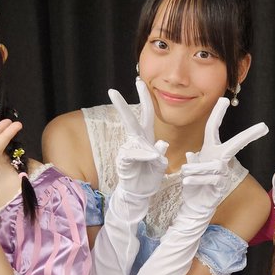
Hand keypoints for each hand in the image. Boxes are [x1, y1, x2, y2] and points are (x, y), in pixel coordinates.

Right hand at [108, 79, 169, 197]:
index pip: (146, 114)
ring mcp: (128, 151)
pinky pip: (133, 155)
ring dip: (147, 150)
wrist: (139, 193)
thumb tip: (162, 143)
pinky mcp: (124, 162)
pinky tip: (150, 159)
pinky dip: (143, 156)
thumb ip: (160, 153)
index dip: (144, 98)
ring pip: (136, 142)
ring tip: (155, 160)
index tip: (139, 82)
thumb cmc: (149, 176)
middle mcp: (136, 141)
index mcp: (146, 137)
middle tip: (111, 91)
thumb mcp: (160, 163)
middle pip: (129, 120)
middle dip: (120, 105)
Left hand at [177, 97, 268, 214]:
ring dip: (195, 170)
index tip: (224, 101)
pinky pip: (209, 178)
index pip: (214, 129)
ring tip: (187, 175)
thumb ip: (193, 160)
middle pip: (234, 144)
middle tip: (264, 127)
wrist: (196, 204)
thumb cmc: (195, 183)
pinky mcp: (221, 185)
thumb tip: (193, 155)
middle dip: (248, 135)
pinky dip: (196, 179)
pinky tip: (188, 180)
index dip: (218, 114)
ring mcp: (222, 172)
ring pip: (210, 165)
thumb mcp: (190, 168)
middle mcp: (219, 159)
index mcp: (211, 151)